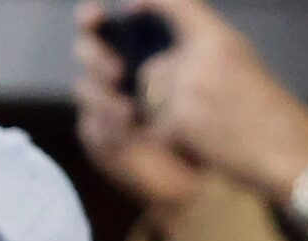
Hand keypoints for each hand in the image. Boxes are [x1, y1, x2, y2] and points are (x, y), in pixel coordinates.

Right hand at [73, 3, 211, 205]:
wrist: (222, 159)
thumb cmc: (214, 105)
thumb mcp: (209, 52)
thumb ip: (179, 15)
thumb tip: (139, 1)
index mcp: (130, 46)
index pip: (97, 25)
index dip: (90, 18)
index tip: (96, 16)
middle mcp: (112, 74)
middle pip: (86, 54)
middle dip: (97, 59)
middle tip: (120, 74)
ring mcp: (105, 106)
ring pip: (85, 92)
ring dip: (103, 99)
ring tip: (130, 112)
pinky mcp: (104, 141)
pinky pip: (91, 130)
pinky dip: (107, 129)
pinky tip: (130, 134)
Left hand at [131, 0, 307, 201]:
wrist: (296, 156)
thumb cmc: (279, 122)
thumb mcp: (248, 71)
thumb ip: (210, 59)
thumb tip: (168, 62)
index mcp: (222, 40)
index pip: (176, 4)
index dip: (152, 1)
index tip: (132, 7)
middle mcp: (201, 56)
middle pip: (155, 68)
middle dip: (166, 95)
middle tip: (203, 119)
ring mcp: (189, 87)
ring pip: (153, 99)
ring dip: (169, 119)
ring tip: (208, 135)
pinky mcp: (181, 119)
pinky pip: (159, 128)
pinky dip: (176, 143)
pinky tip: (205, 152)